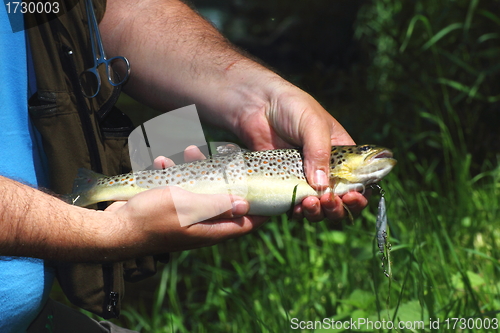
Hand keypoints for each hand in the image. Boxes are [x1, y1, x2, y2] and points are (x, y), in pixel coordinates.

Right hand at [106, 147, 267, 252]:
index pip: (246, 222)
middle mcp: (202, 225)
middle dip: (226, 178)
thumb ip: (216, 205)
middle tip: (226, 155)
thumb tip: (245, 205)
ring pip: (199, 189)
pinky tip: (161, 161)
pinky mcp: (168, 207)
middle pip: (224, 200)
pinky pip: (177, 188)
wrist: (112, 229)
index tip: (273, 190)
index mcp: (211, 230)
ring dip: (195, 169)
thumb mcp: (186, 207)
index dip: (263, 209)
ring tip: (188, 150)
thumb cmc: (150, 219)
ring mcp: (184, 216)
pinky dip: (172, 174)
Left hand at [233, 81, 367, 221]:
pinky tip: (294, 208)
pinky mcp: (284, 184)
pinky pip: (293, 205)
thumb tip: (321, 186)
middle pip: (339, 200)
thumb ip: (319, 153)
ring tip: (309, 204)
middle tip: (328, 201)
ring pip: (317, 208)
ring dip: (318, 213)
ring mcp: (303, 179)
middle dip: (338, 207)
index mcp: (342, 155)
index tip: (352, 197)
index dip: (359, 194)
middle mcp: (325, 171)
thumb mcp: (312, 124)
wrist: (257, 105)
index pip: (358, 181)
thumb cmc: (291, 107)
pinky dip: (297, 211)